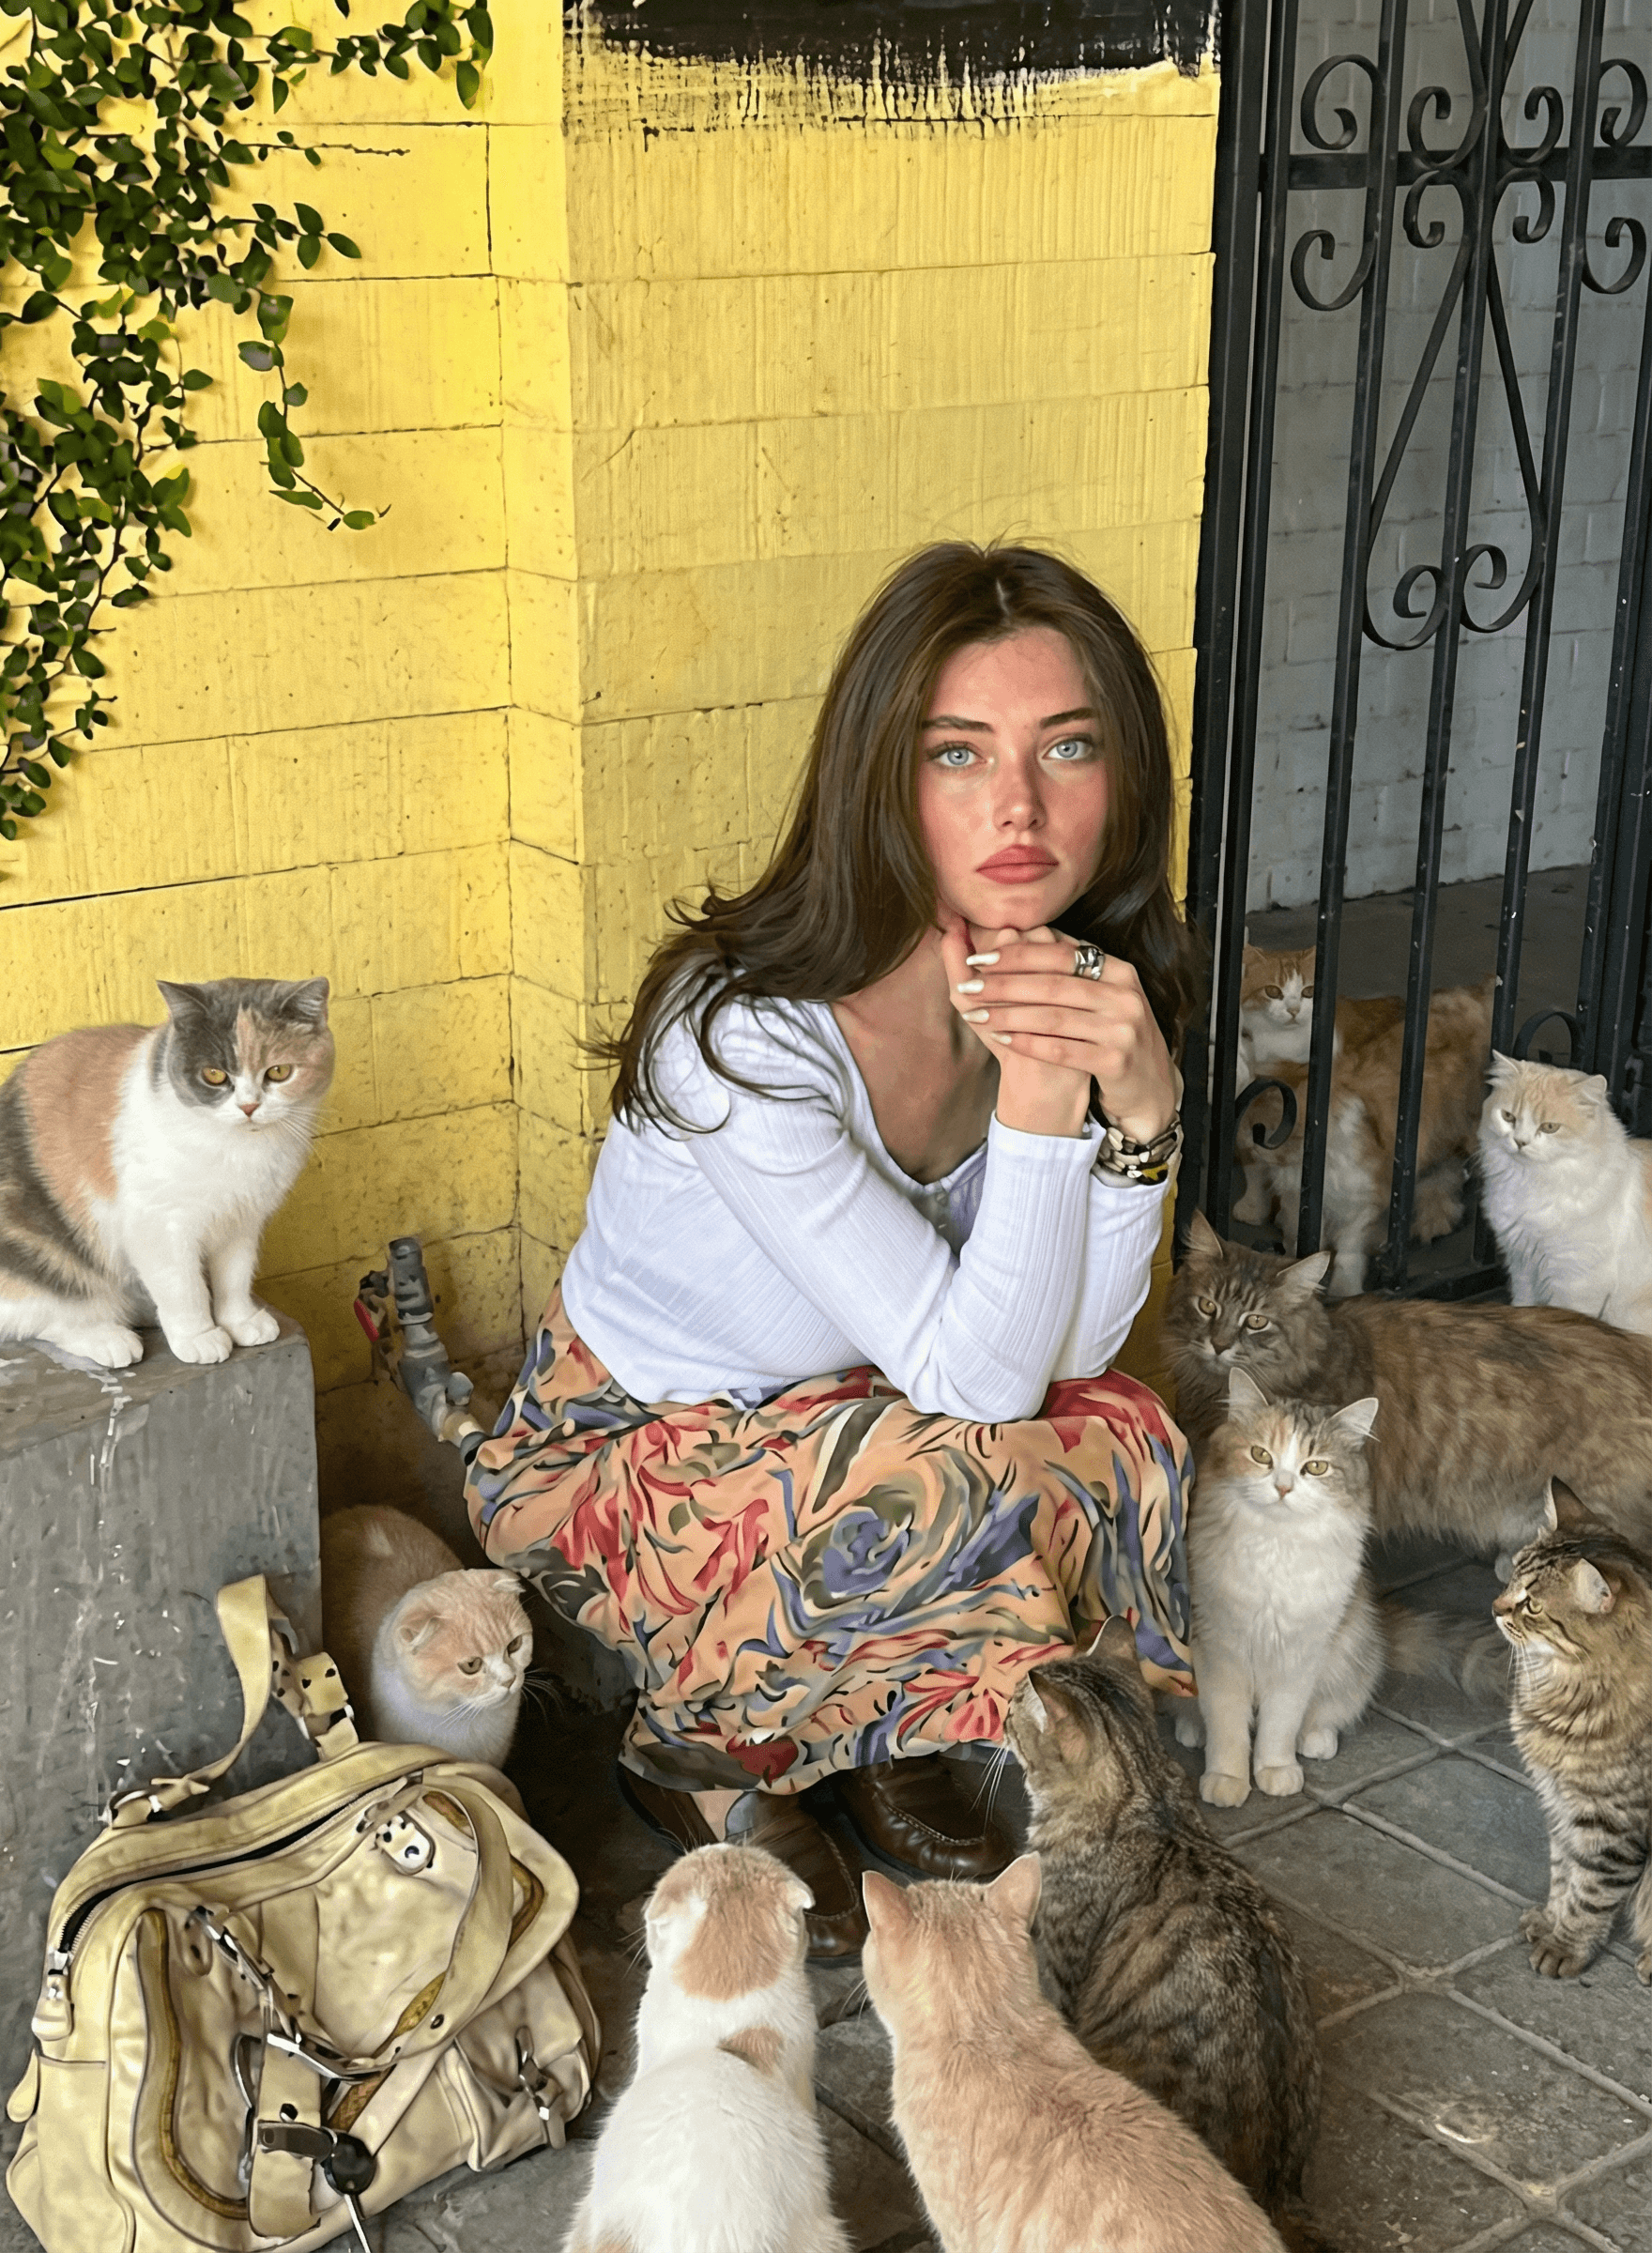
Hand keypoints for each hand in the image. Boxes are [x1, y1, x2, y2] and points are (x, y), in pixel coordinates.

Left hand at [942, 920, 1176, 1142]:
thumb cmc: (1112, 1034)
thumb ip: (1066, 968)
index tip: (979, 959)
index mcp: (1118, 970)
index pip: (1060, 953)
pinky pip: (1061, 1049)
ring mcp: (1124, 1029)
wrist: (1148, 1085)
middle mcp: (1125, 995)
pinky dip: (1027, 1043)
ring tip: (977, 1013)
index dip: (1017, 955)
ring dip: (1008, 1014)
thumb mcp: (1099, 995)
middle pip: (1053, 984)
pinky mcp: (1117, 1061)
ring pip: (1053, 1017)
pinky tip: (1001, 1039)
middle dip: (1004, 984)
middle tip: (969, 986)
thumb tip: (1015, 933)